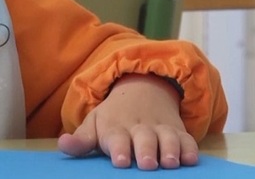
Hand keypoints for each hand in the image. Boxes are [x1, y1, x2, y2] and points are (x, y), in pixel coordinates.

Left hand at [57, 73, 197, 169]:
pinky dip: (190, 148)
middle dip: (146, 151)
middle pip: (144, 139)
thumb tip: (62, 145)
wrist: (141, 90)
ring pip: (167, 138)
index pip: (117, 138)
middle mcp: (140, 128)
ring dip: (170, 149)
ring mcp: (161, 129)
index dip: (119, 149)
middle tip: (147, 164)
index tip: (120, 161)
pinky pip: (187, 139)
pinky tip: (191, 159)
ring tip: (170, 163)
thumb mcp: (94, 124)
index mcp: (116, 128)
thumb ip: (81, 140)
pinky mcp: (178, 131)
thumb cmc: (113, 117)